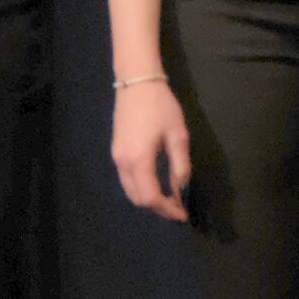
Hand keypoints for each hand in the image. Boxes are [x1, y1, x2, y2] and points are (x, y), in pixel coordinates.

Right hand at [111, 81, 191, 219]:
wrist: (136, 84)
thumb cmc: (161, 107)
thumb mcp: (178, 136)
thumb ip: (180, 165)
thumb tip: (180, 188)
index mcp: (139, 160)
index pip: (150, 197)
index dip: (166, 209)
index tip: (182, 214)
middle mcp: (123, 163)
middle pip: (137, 199)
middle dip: (157, 208)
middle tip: (177, 208)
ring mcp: (116, 158)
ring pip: (130, 191)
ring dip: (148, 199)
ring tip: (169, 199)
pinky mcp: (116, 152)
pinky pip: (126, 180)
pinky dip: (141, 188)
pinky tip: (156, 185)